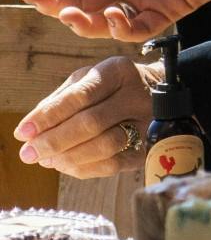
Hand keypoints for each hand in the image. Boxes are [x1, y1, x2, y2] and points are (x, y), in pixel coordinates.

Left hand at [13, 57, 159, 177]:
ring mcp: (148, 121)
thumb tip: (31, 131)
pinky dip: (83, 168)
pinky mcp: (149, 146)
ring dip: (68, 157)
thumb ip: (59, 101)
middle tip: (28, 153)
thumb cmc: (111, 87)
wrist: (159, 93)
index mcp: (118, 71)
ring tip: (46, 160)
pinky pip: (114, 164)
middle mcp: (137, 95)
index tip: (23, 132)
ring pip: (105, 146)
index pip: (80, 96)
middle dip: (54, 141)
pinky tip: (66, 165)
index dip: (49, 116)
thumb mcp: (87, 80)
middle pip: (92, 122)